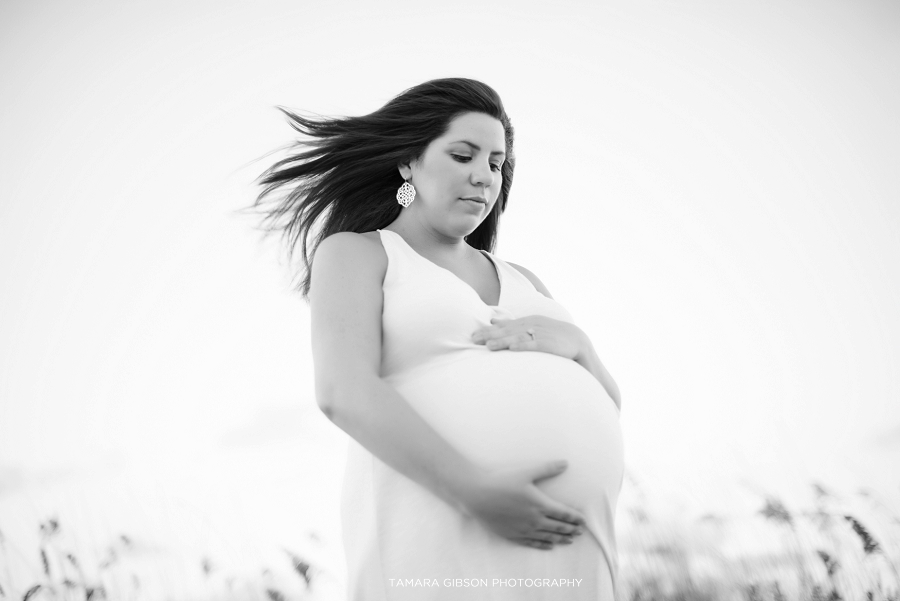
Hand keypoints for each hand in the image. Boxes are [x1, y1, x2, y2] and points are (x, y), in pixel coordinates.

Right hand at [455, 461, 586, 549]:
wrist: (477, 495)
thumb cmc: (501, 481)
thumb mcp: (526, 471)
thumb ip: (547, 468)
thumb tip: (565, 463)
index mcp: (540, 505)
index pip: (564, 514)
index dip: (576, 518)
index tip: (584, 521)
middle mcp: (535, 520)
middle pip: (559, 527)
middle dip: (571, 530)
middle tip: (581, 532)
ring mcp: (524, 530)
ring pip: (548, 537)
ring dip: (561, 539)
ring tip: (570, 540)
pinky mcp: (513, 535)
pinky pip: (533, 543)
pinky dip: (544, 545)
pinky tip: (549, 546)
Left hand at [471, 316, 585, 360]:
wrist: (577, 341)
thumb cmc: (551, 335)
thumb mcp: (531, 325)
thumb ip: (512, 324)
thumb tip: (493, 320)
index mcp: (526, 321)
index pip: (503, 326)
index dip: (487, 330)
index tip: (473, 335)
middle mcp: (531, 325)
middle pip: (507, 330)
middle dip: (489, 335)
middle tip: (473, 340)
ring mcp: (539, 334)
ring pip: (517, 338)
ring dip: (503, 341)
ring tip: (488, 346)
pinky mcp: (548, 344)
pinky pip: (534, 345)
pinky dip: (523, 346)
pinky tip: (512, 349)